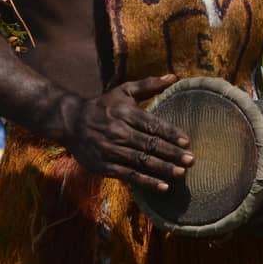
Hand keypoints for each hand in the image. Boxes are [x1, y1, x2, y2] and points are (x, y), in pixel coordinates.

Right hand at [64, 74, 192, 192]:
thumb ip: (149, 84)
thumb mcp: (124, 91)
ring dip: (162, 168)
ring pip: (141, 161)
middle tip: (191, 160)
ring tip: (181, 173)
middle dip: (172, 153)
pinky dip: (146, 182)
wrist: (70, 122)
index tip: (187, 141)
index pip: (152, 125)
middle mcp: (119, 132)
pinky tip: (163, 187)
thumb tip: (174, 77)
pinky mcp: (104, 166)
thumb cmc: (103, 106)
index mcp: (126, 113)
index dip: (170, 134)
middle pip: (149, 145)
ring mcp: (111, 151)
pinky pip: (128, 175)